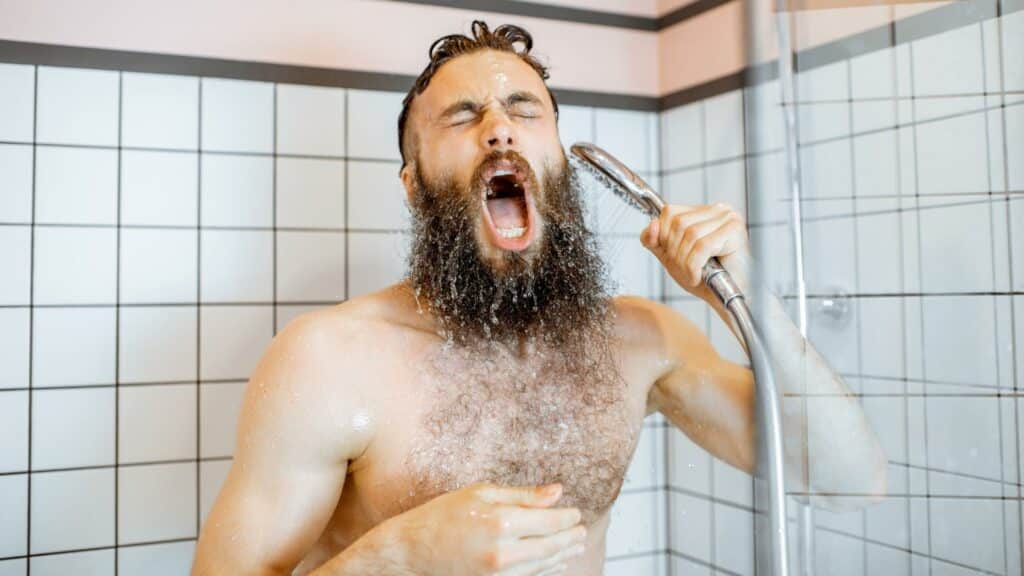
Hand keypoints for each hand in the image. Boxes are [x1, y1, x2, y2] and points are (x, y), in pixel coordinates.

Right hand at [386, 482, 586, 575]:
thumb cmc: (442, 516)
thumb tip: (557, 492)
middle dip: (570, 538)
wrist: (411, 553)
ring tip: (575, 547)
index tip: (576, 513)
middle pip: (551, 546)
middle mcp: (504, 553)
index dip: (567, 518)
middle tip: (582, 532)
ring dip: (563, 556)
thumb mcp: (480, 493)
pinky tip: (555, 565)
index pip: (550, 522)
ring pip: (543, 566)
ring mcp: (499, 575)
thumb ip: (522, 495)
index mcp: (501, 523)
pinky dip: (546, 571)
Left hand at [640, 203, 751, 302]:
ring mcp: (729, 218)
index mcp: (703, 211)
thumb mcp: (671, 257)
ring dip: (685, 261)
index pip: (669, 212)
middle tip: (684, 270)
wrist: (730, 300)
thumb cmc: (706, 279)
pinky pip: (702, 246)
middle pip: (678, 223)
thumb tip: (651, 225)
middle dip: (675, 252)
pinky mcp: (735, 231)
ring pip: (690, 234)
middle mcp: (718, 210)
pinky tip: (698, 277)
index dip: (663, 237)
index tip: (673, 257)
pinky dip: (694, 266)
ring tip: (692, 275)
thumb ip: (655, 241)